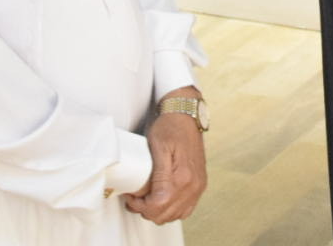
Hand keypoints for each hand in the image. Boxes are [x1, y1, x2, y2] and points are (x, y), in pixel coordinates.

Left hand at [123, 88, 206, 224]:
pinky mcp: (200, 185)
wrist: (187, 116)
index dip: (140, 206)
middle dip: (146, 210)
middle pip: (165, 215)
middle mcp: (194, 185)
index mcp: (182, 177)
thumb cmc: (170, 127)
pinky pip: (186, 209)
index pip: (157, 207)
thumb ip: (157, 175)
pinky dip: (172, 209)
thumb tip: (148, 197)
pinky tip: (162, 199)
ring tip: (147, 197)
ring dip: (158, 211)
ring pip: (175, 215)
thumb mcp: (158, 147)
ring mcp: (199, 187)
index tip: (131, 196)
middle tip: (136, 197)